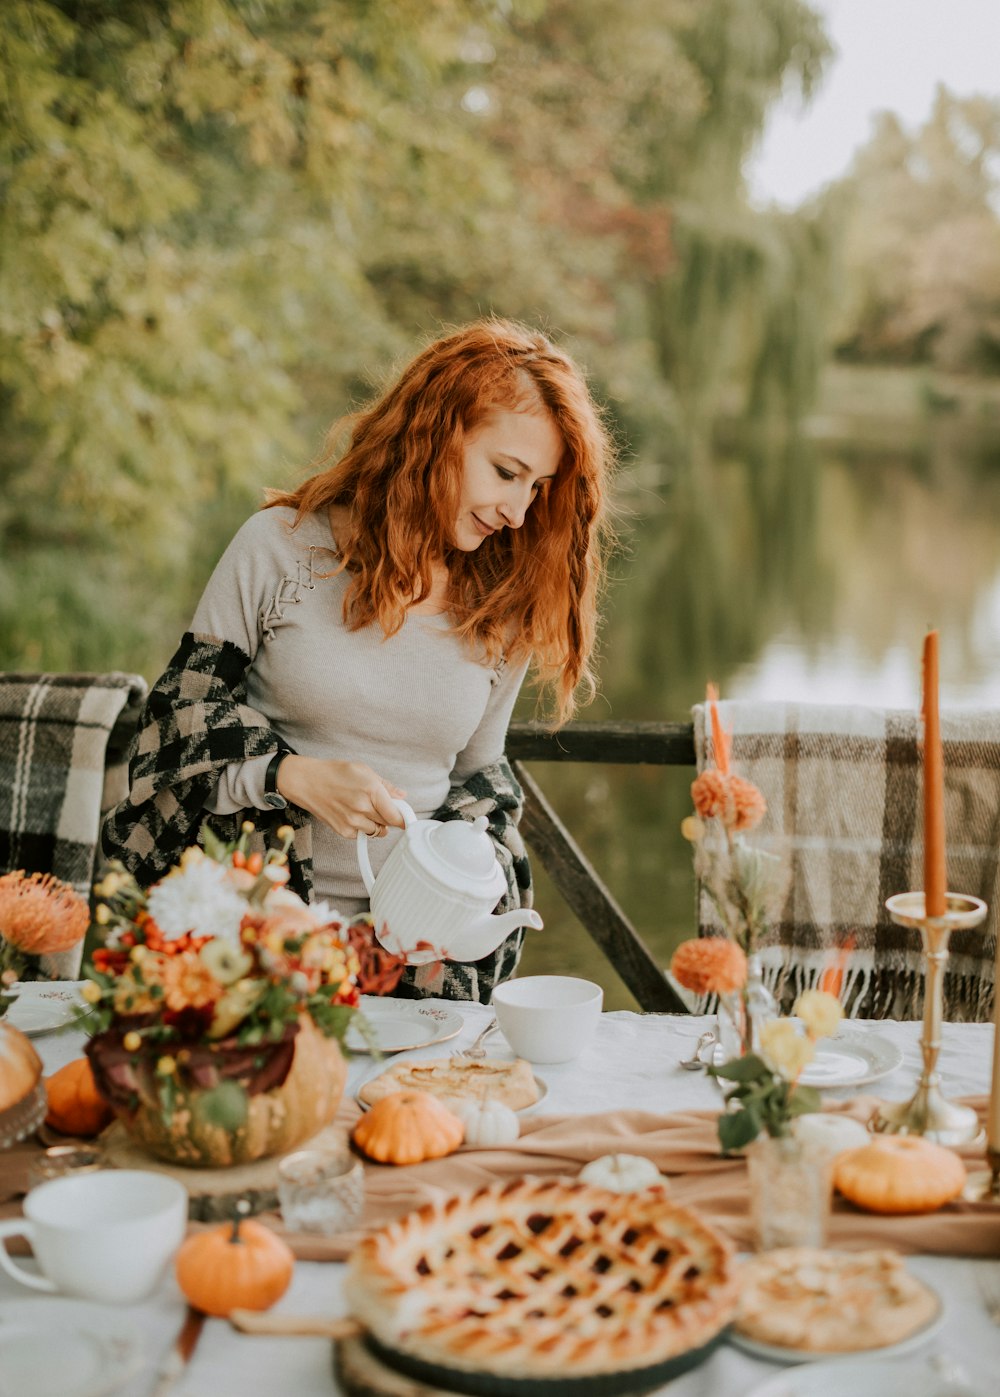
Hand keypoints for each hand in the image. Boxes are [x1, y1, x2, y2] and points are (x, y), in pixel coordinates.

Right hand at [276, 756, 405, 837]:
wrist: (307, 782)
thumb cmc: (333, 773)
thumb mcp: (363, 770)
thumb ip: (385, 785)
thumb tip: (401, 796)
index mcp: (371, 790)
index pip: (396, 815)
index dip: (403, 819)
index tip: (406, 819)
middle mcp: (362, 808)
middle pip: (388, 824)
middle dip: (389, 818)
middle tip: (382, 808)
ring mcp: (352, 821)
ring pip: (377, 831)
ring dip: (377, 824)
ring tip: (366, 810)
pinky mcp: (343, 831)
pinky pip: (362, 835)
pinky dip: (363, 828)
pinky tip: (355, 815)